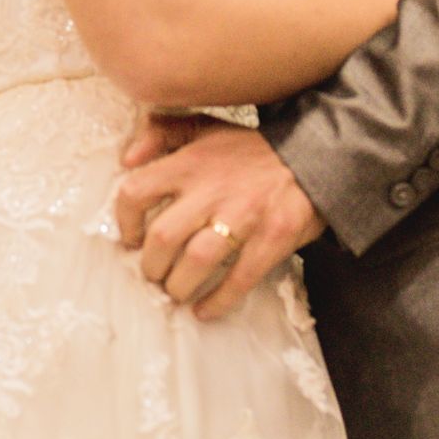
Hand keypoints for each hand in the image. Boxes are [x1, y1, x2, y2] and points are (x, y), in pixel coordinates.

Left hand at [115, 114, 324, 319]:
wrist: (312, 157)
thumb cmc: (251, 150)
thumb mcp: (205, 128)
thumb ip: (162, 132)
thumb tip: (127, 159)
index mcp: (191, 162)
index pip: (136, 192)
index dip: (125, 222)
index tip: (131, 238)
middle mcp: (212, 189)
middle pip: (163, 236)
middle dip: (151, 265)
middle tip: (155, 274)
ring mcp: (244, 215)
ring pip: (195, 261)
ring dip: (179, 286)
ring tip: (177, 291)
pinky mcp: (272, 238)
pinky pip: (238, 280)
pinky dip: (217, 302)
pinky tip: (205, 310)